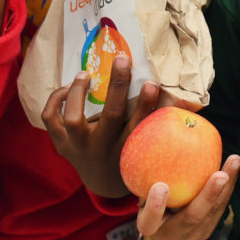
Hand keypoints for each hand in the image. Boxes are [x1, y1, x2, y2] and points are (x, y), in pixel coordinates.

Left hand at [42, 56, 157, 197]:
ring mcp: (76, 148)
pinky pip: (51, 119)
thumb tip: (187, 99)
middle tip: (122, 59)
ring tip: (85, 74)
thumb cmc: (128, 153)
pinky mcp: (60, 143)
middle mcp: (101, 150)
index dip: (146, 104)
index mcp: (125, 151)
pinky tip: (68, 88)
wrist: (101, 180)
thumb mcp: (143, 145)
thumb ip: (158, 123)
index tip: (153, 83)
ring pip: (74, 120)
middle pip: (109, 116)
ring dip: (78, 93)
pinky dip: (56, 100)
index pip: (138, 126)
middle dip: (117, 85)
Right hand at [135, 154, 239, 239]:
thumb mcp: (141, 188)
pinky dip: (228, 183)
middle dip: (208, 196)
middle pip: (192, 217)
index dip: (155, 206)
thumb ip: (144, 174)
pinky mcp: (208, 228)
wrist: (163, 223)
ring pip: (213, 211)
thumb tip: (149, 142)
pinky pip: (221, 204)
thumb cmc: (147, 195)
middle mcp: (172, 237)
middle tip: (221, 175)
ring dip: (227, 185)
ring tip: (234, 160)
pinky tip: (234, 162)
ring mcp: (193, 235)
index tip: (160, 186)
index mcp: (150, 228)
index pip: (149, 222)